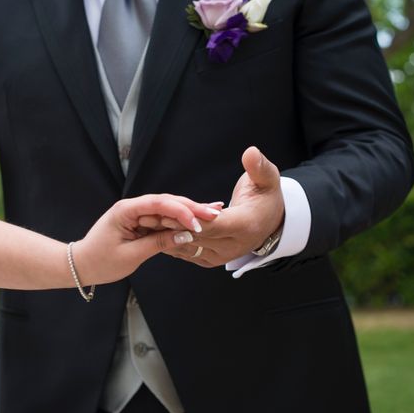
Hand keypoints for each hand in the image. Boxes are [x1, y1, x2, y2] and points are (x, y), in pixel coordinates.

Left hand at [73, 194, 220, 284]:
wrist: (81, 265)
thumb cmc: (101, 262)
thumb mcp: (131, 255)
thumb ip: (158, 242)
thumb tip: (186, 235)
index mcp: (125, 210)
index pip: (159, 204)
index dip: (181, 211)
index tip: (199, 222)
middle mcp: (132, 206)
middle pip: (167, 202)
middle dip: (192, 207)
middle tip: (216, 212)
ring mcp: (137, 212)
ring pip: (168, 208)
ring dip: (190, 211)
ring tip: (214, 211)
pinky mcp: (141, 220)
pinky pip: (163, 217)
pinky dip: (180, 218)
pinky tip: (197, 218)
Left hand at [141, 147, 284, 267]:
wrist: (270, 223)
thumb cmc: (267, 197)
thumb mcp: (267, 179)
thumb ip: (258, 167)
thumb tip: (251, 152)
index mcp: (244, 227)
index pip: (211, 223)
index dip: (187, 216)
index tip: (165, 208)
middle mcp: (232, 247)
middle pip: (195, 237)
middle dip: (168, 227)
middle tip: (143, 216)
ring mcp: (221, 256)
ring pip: (188, 247)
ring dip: (165, 236)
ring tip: (143, 223)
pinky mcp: (211, 260)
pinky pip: (187, 252)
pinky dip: (170, 243)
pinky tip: (154, 233)